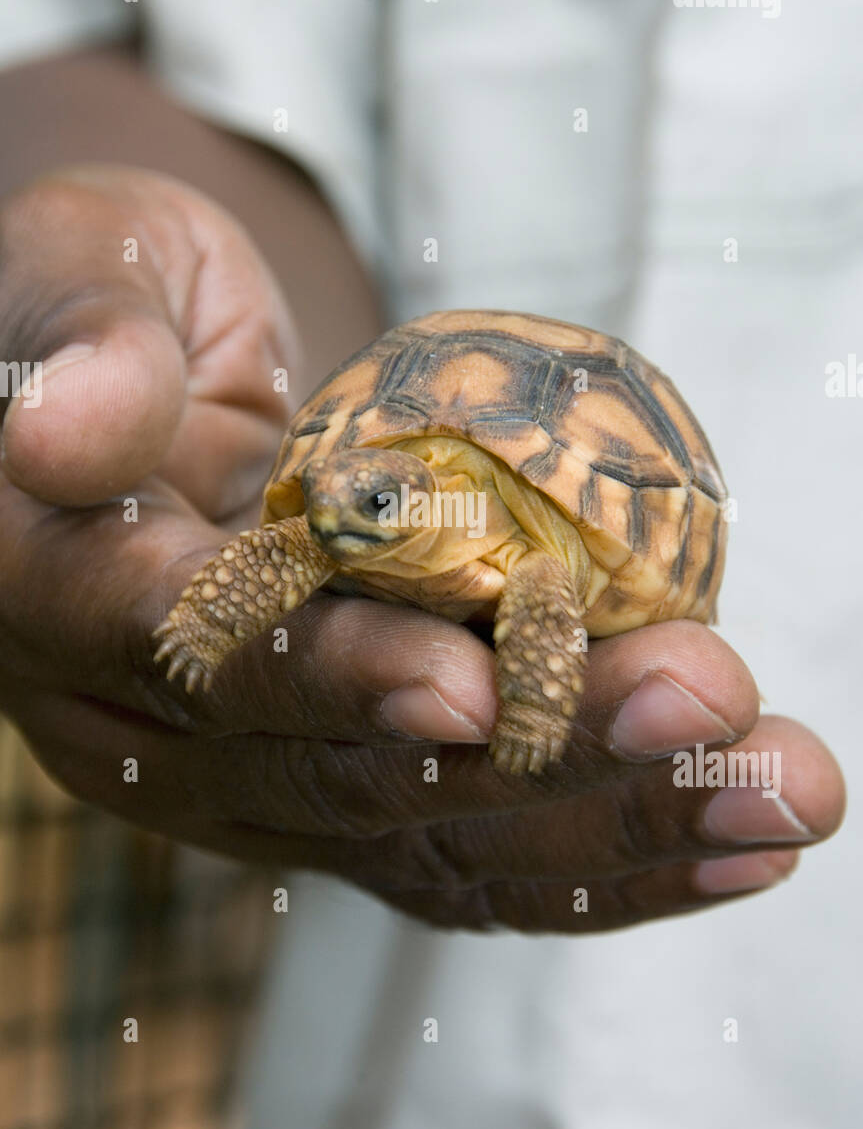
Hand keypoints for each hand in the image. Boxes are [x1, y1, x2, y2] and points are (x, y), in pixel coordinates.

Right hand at [0, 167, 843, 932]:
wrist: (149, 381)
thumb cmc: (106, 301)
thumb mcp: (73, 275)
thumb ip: (81, 348)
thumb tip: (62, 438)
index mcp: (67, 610)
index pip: (198, 665)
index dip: (329, 677)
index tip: (470, 682)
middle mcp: (160, 731)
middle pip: (348, 779)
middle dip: (538, 756)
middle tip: (708, 704)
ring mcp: (268, 775)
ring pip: (438, 840)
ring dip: (619, 824)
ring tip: (784, 789)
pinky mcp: (357, 783)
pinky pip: (480, 850)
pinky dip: (613, 853)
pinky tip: (743, 835)